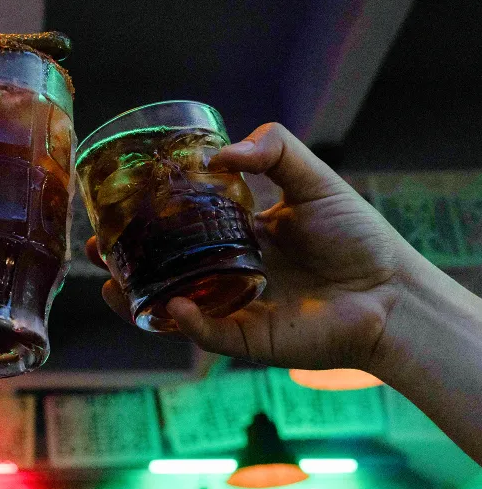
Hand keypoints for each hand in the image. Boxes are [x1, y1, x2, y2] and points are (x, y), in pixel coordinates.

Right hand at [87, 123, 413, 370]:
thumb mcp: (312, 178)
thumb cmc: (357, 236)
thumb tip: (216, 152)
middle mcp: (226, 272)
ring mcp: (234, 308)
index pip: (179, 229)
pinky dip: (186, 324)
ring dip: (138, 300)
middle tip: (97, 248)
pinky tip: (172, 306)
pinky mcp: (249, 339)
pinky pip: (208, 335)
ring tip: (111, 284)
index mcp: (237, 236)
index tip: (115, 206)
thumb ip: (273, 149)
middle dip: (125, 262)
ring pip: (172, 309)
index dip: (145, 221)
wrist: (392, 291)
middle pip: (164, 270)